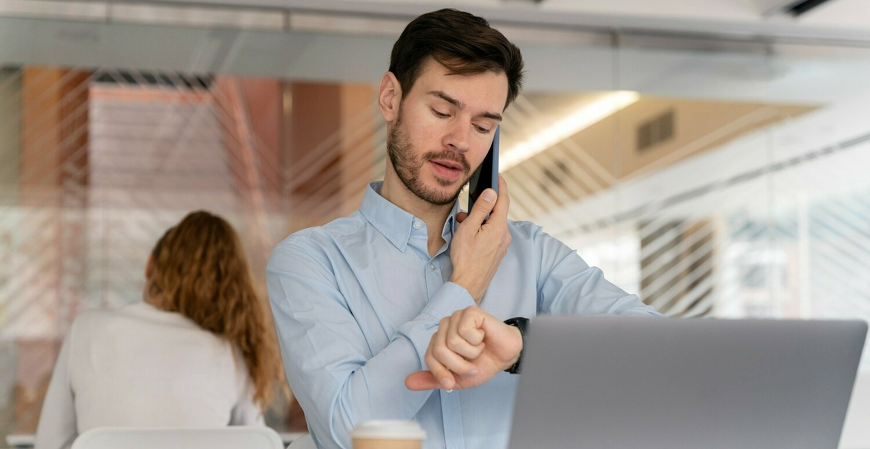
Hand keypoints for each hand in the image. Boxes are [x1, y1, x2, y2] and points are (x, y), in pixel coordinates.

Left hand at [405, 306, 522, 391]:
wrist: (505, 357)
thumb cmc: (483, 364)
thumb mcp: (456, 378)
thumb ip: (433, 379)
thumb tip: (407, 383)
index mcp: (438, 340)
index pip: (430, 357)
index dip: (441, 373)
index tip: (453, 383)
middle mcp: (444, 326)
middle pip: (440, 350)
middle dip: (458, 365)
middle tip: (473, 365)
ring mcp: (456, 317)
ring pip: (452, 342)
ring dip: (471, 353)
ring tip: (479, 349)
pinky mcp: (469, 312)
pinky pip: (465, 331)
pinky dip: (477, 341)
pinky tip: (483, 337)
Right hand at [450, 176, 510, 302]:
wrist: (468, 284)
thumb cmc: (465, 258)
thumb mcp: (469, 229)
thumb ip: (481, 209)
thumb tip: (491, 192)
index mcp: (498, 227)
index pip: (503, 200)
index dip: (501, 186)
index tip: (497, 175)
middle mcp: (504, 235)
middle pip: (496, 213)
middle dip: (481, 207)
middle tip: (466, 210)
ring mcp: (502, 245)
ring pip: (492, 224)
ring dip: (479, 221)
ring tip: (462, 224)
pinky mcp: (498, 252)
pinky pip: (492, 234)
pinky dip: (482, 230)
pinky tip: (469, 235)